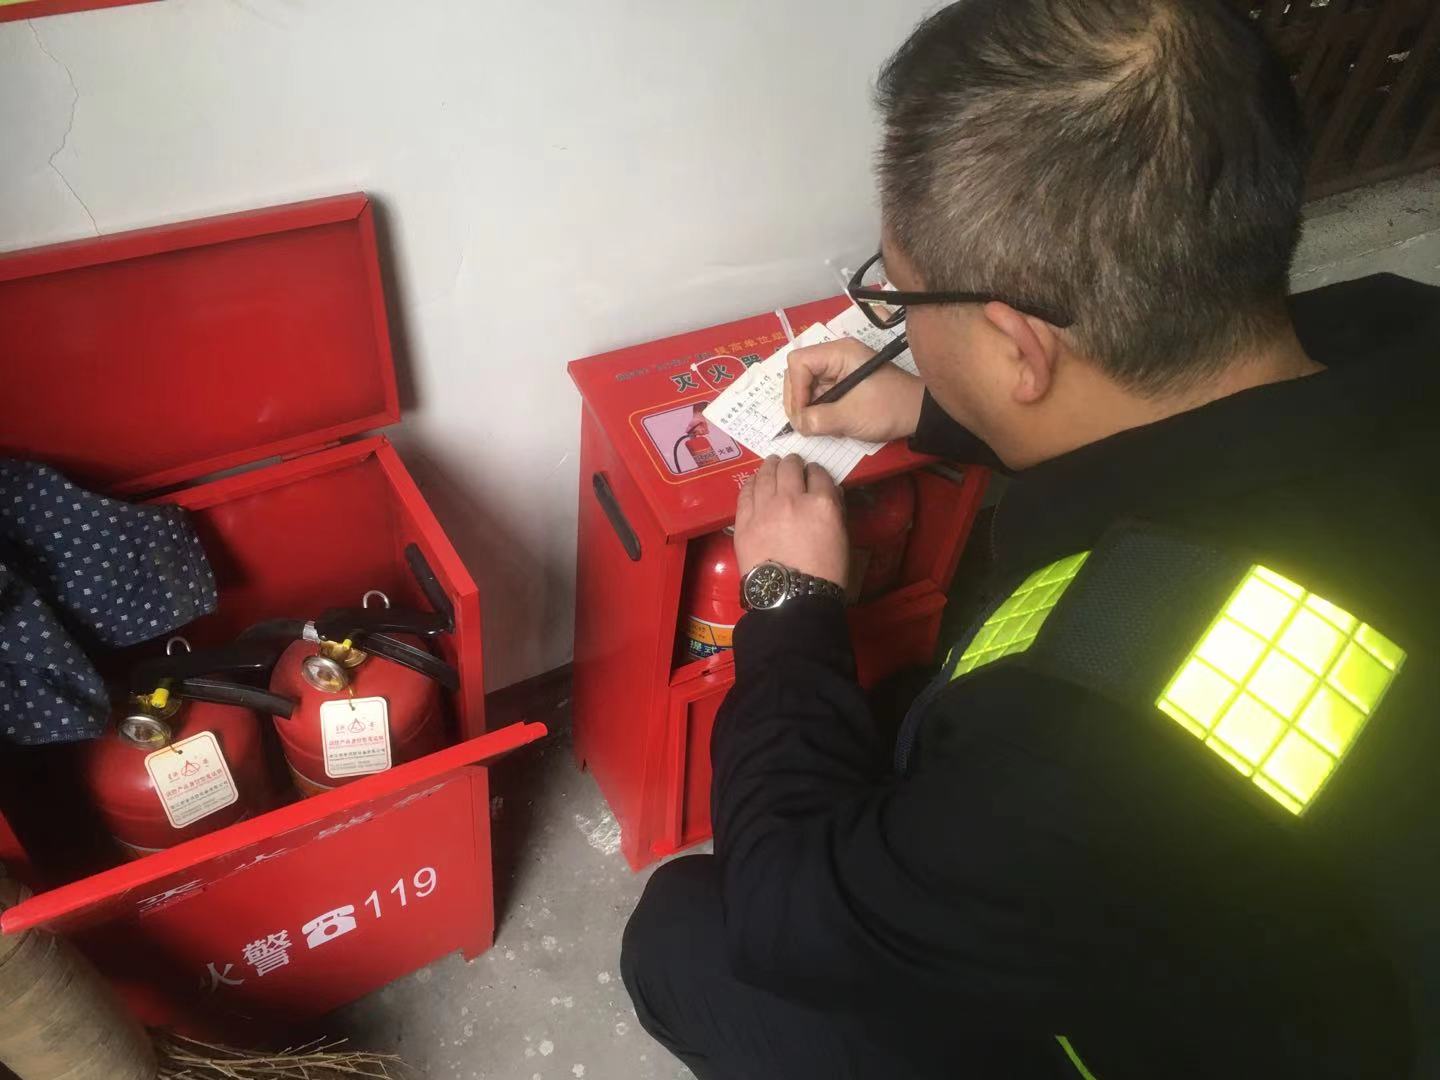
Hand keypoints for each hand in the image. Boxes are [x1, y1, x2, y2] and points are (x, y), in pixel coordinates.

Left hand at [734, 455, 847, 585]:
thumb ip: (835, 510)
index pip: (819, 473)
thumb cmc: (825, 574)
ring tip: (772, 463)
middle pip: (790, 467)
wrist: (790, 600)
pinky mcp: (744, 521)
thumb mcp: (841, 538)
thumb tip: (827, 494)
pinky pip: (746, 492)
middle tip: (791, 463)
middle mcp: (791, 498)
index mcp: (822, 504)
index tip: (813, 474)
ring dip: (771, 466)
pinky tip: (755, 481)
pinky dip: (752, 483)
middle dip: (793, 462)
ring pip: (766, 474)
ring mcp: (764, 508)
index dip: (816, 472)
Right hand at [783, 338, 925, 442]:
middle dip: (798, 400)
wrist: (920, 414)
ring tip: (820, 426)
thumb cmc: (889, 409)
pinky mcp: (842, 385)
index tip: (804, 415)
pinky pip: (819, 395)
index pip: (798, 362)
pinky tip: (829, 424)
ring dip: (808, 408)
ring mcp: (838, 371)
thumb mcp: (851, 417)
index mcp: (839, 353)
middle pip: (798, 373)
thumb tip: (798, 424)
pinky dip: (818, 411)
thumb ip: (818, 420)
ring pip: (806, 387)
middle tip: (806, 424)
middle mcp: (835, 357)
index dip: (795, 389)